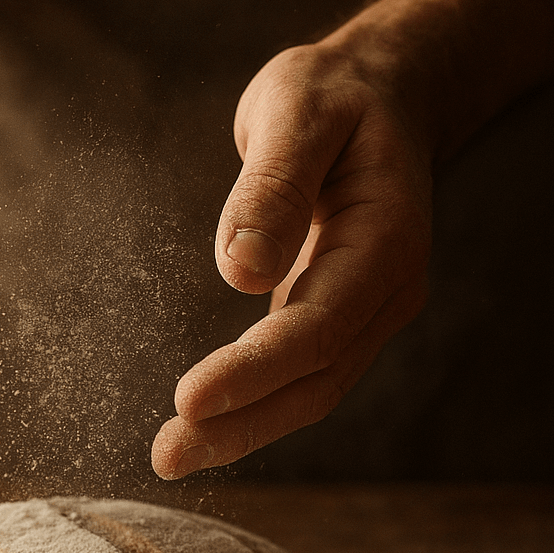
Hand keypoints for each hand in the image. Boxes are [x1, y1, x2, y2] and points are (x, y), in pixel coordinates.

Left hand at [152, 42, 431, 477]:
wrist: (383, 95)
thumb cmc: (336, 95)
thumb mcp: (298, 110)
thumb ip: (273, 187)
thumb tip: (239, 269)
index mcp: (385, 240)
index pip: (317, 326)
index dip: (254, 369)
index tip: (188, 399)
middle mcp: (385, 290)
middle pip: (315, 379)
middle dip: (242, 423)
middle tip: (168, 457)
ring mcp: (365, 309)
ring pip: (310, 390)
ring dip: (243, 429)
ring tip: (174, 456)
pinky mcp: (338, 314)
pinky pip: (300, 374)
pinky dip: (254, 405)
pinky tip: (208, 424)